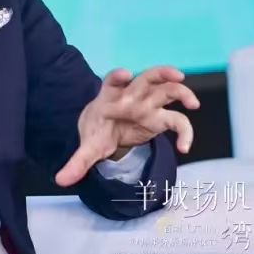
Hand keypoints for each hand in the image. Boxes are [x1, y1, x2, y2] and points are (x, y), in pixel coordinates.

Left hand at [54, 65, 199, 186]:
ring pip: (168, 90)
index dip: (118, 76)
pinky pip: (177, 120)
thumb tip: (60, 181)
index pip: (112, 81)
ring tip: (192, 103)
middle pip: (148, 77)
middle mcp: (132, 95)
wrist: (107, 129)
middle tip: (176, 75)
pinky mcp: (160, 117)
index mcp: (109, 96)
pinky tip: (184, 147)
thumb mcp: (89, 147)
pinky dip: (185, 131)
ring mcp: (148, 104)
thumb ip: (78, 161)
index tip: (125, 74)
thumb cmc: (99, 130)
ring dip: (181, 92)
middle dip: (162, 73)